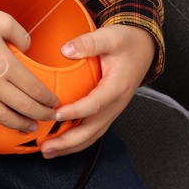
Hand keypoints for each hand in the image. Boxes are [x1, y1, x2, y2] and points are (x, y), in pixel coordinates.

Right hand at [0, 0, 58, 133]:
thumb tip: (27, 49)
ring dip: (20, 125)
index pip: (35, 89)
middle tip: (50, 117)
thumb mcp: (1, 18)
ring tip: (30, 127)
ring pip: (2, 117)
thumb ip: (22, 35)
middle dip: (41, 115)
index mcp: (5, 63)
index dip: (48, 99)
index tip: (54, 101)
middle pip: (23, 107)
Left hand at [40, 25, 155, 157]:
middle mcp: (116, 103)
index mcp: (116, 87)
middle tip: (46, 147)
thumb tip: (66, 50)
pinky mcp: (107, 111)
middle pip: (93, 129)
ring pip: (92, 134)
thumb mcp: (109, 37)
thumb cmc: (126, 42)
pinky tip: (60, 143)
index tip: (55, 114)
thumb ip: (88, 43)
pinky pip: (93, 130)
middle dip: (69, 141)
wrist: (143, 47)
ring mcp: (112, 110)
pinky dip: (77, 140)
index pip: (95, 104)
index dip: (76, 111)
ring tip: (48, 152)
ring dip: (71, 146)